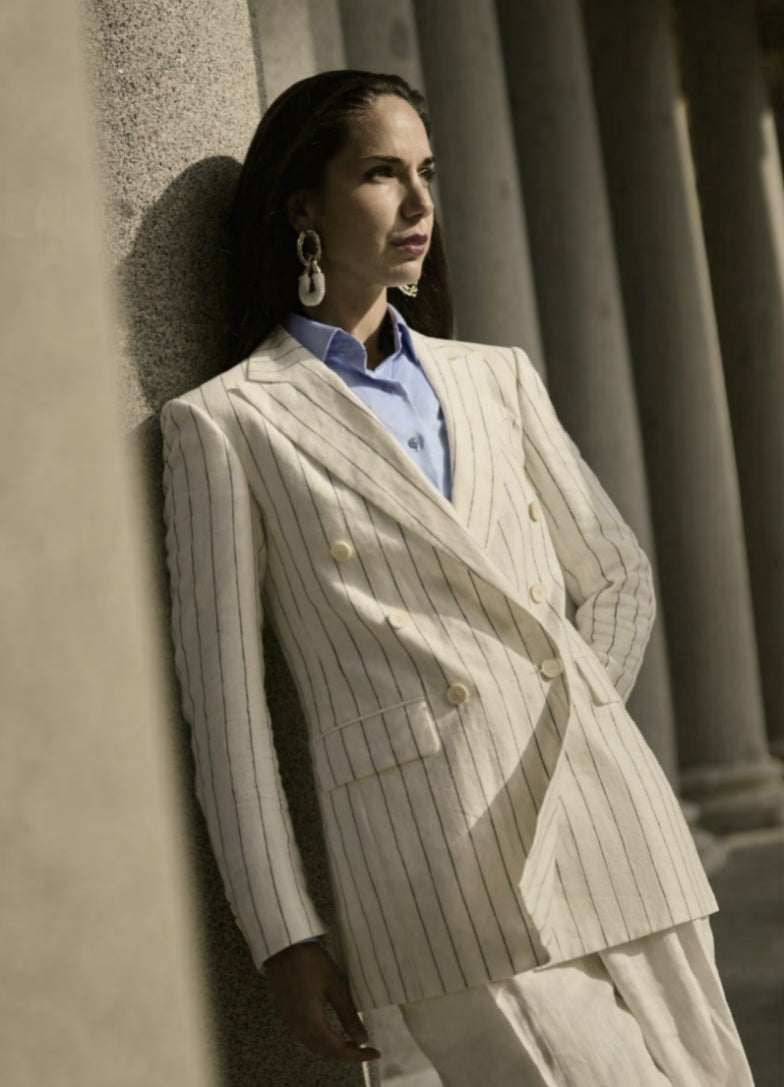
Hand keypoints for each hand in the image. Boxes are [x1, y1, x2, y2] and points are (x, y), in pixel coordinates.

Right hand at [265, 941, 380, 1062]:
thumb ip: (348, 1015)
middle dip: (345, 1053)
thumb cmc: (311, 961)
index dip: (357, 1055)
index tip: (374, 1053)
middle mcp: (297, 1027)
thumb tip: (363, 1039)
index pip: (336, 1050)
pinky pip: (304, 1035)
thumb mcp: (335, 985)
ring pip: (313, 1045)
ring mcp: (288, 1020)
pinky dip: (320, 1039)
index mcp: (310, 1022)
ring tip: (351, 1040)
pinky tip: (330, 1030)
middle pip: (323, 1051)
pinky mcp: (285, 1013)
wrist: (283, 945)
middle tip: (364, 1047)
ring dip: (332, 1047)